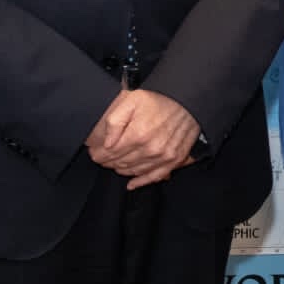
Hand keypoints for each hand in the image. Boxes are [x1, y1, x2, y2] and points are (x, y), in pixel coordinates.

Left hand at [86, 89, 201, 188]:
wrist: (189, 100)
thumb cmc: (159, 99)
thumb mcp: (132, 100)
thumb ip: (115, 121)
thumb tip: (106, 143)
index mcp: (138, 134)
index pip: (109, 153)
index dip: (98, 153)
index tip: (94, 151)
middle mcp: (150, 149)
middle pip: (120, 163)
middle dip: (108, 161)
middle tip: (103, 156)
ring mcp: (163, 157)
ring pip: (134, 171)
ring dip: (121, 169)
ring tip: (116, 163)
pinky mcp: (174, 160)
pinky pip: (154, 177)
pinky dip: (141, 182)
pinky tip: (131, 184)